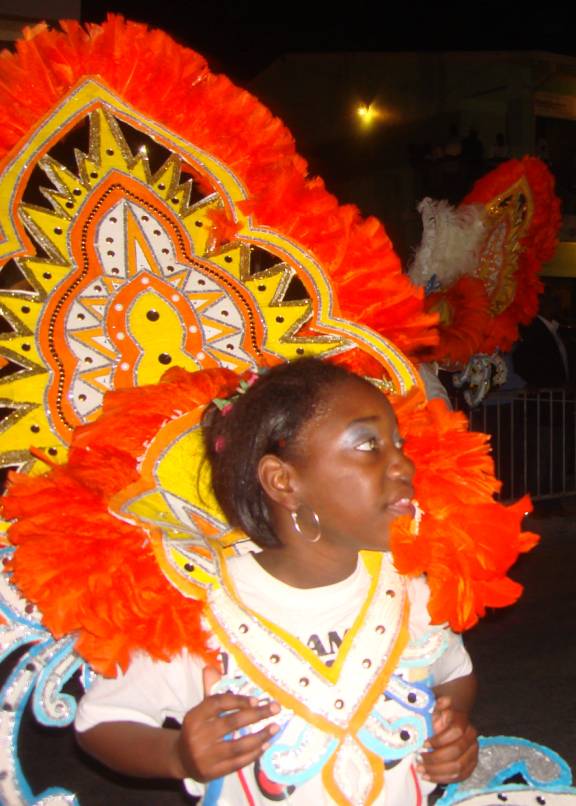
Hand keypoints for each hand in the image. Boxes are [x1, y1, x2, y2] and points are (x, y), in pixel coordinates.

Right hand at [173, 666, 279, 781]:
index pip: (217, 704)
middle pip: (231, 723)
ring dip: (260, 736)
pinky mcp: (212, 772)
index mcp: (194, 717)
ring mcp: (205, 756)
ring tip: (275, 728)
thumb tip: (211, 668)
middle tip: (275, 708)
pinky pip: (237, 763)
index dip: (238, 700)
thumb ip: (210, 691)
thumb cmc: (197, 729)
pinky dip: (253, 754)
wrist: (181, 759)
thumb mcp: (200, 711)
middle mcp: (198, 736)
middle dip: (256, 715)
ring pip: (237, 746)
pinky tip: (265, 745)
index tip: (257, 699)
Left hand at [417, 696, 477, 782]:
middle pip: (456, 752)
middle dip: (435, 758)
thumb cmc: (439, 717)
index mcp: (464, 723)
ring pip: (457, 767)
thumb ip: (439, 705)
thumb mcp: (436, 708)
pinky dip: (443, 779)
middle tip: (419, 759)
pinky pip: (459, 777)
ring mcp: (473, 754)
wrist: (450, 725)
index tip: (423, 743)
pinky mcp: (470, 767)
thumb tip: (446, 701)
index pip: (455, 732)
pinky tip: (429, 777)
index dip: (439, 739)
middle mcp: (472, 739)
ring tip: (421, 769)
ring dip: (437, 771)